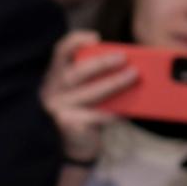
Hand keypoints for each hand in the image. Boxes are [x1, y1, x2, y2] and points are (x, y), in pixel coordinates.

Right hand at [39, 29, 136, 162]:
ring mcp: (58, 109)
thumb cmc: (81, 112)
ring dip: (115, 83)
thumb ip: (94, 79)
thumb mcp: (82, 91)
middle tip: (124, 59)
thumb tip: (125, 67)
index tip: (96, 38)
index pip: (60, 52)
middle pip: (77, 73)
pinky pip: (96, 115)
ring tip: (134, 77)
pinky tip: (127, 110)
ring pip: (90, 93)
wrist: (71, 147)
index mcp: (55, 76)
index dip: (76, 42)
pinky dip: (113, 112)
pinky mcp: (68, 125)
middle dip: (102, 63)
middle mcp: (52, 91)